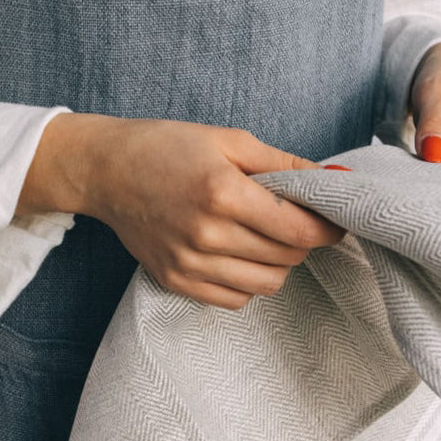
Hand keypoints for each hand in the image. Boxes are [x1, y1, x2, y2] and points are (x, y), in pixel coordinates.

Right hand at [40, 115, 345, 308]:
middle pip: (287, 258)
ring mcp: (189, 264)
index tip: (333, 219)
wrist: (106, 171)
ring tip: (264, 236)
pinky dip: (249, 281)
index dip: (327, 227)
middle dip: (302, 240)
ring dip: (278, 263)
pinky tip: (238, 254)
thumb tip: (332, 181)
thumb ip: (284, 164)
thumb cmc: (167, 147)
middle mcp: (206, 235)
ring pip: (267, 284)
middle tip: (293, 219)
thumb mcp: (229, 140)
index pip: (298, 230)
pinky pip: (235, 299)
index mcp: (222, 193)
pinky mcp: (177, 281)